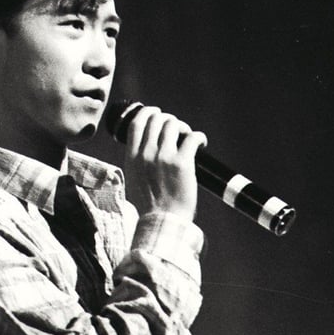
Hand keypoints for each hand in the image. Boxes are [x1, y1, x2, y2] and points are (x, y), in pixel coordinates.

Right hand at [122, 106, 206, 221]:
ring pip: (173, 124)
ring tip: (188, 136)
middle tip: (177, 128)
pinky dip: (199, 136)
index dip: (148, 112)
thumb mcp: (133, 180)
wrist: (162, 222)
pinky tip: (201, 142)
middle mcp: (146, 154)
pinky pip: (192, 137)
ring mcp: (164, 157)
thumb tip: (144, 148)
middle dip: (168, 119)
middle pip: (156, 119)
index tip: (156, 112)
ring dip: (183, 126)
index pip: (136, 123)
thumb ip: (136, 162)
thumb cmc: (150, 205)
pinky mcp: (182, 163)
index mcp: (132, 157)